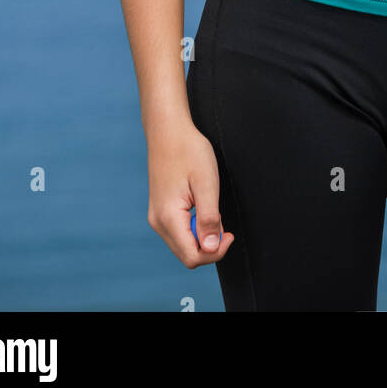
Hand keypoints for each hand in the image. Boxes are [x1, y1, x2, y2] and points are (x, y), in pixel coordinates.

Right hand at [146, 121, 234, 267]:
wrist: (168, 130)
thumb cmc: (188, 151)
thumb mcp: (206, 183)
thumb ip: (209, 218)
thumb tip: (212, 248)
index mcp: (168, 218)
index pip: (192, 257)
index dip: (215, 252)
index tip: (229, 233)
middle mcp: (158, 222)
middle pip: (187, 255)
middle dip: (209, 246)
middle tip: (222, 221)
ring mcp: (156, 217)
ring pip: (182, 245)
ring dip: (201, 236)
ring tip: (210, 209)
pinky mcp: (159, 210)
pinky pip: (178, 232)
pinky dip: (193, 227)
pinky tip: (200, 206)